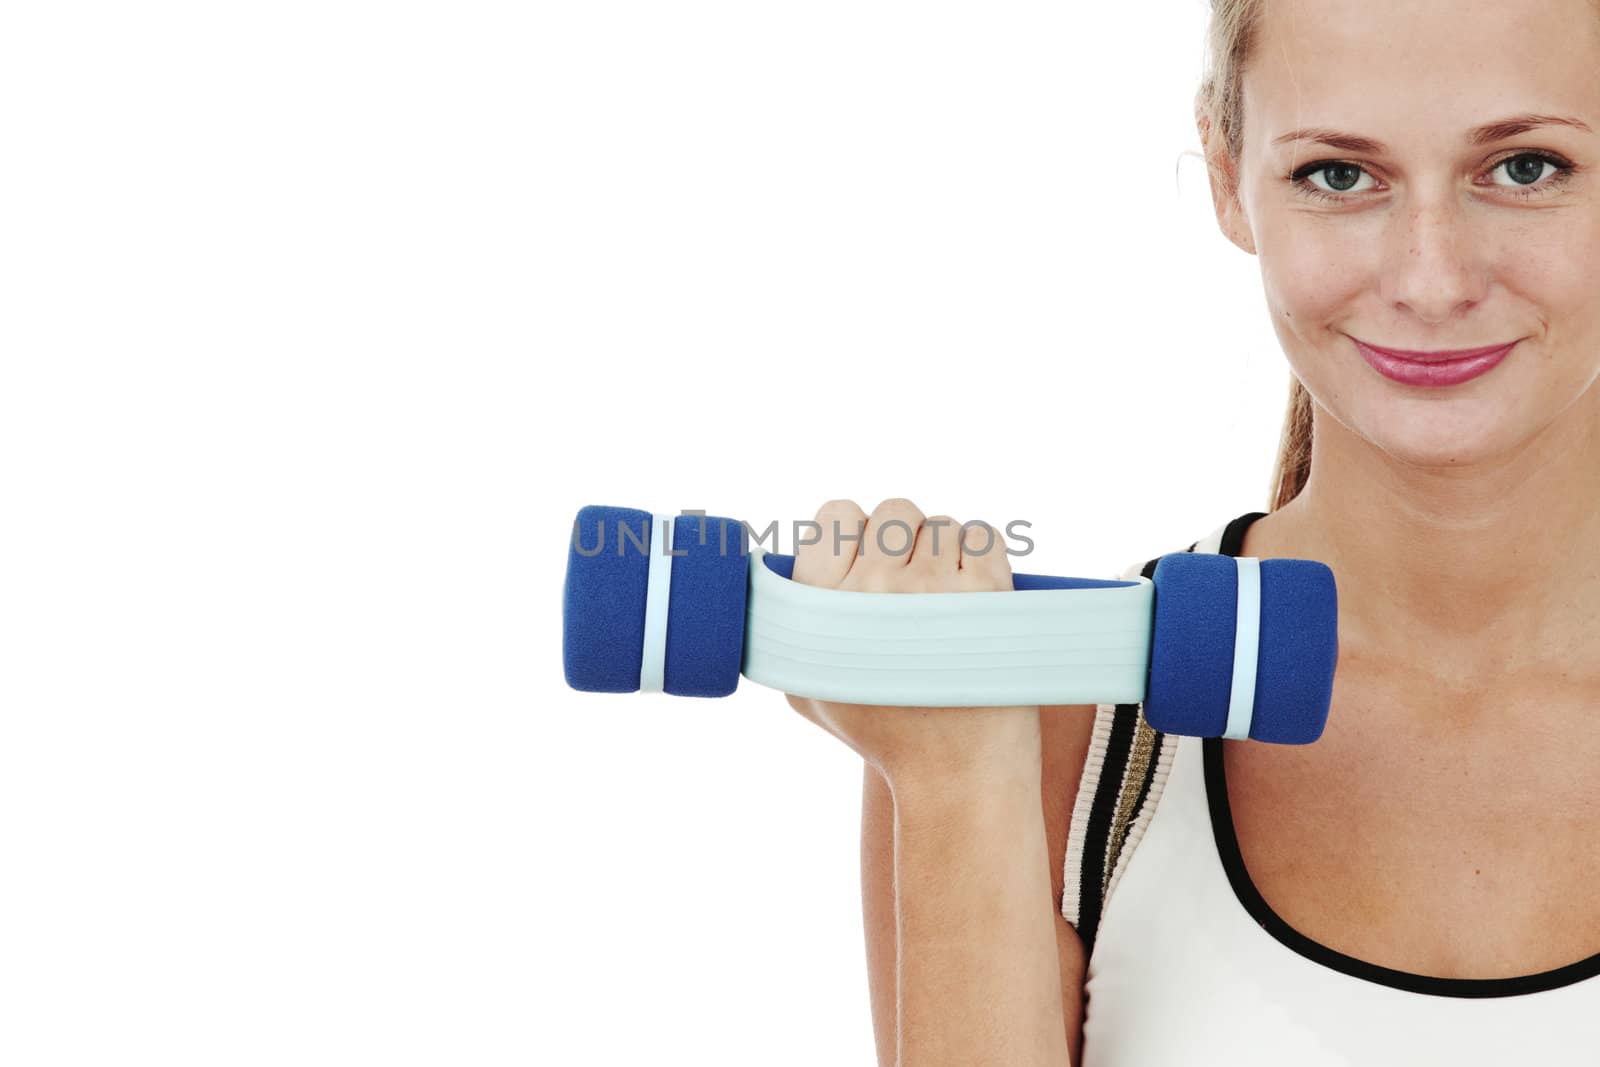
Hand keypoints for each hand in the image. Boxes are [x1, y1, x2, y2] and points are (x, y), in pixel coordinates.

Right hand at [783, 498, 1040, 788]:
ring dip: (945, 553)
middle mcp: (871, 588)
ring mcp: (932, 587)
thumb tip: (776, 566)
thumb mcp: (805, 686)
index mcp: (821, 602)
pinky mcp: (987, 592)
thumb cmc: (880, 729)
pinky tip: (975, 599)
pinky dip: (982, 556)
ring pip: (940, 524)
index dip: (854, 535)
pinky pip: (983, 535)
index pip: (835, 514)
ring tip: (947, 604)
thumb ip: (785, 625)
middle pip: (893, 512)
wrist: (954, 774)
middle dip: (904, 542)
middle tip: (914, 588)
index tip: (867, 566)